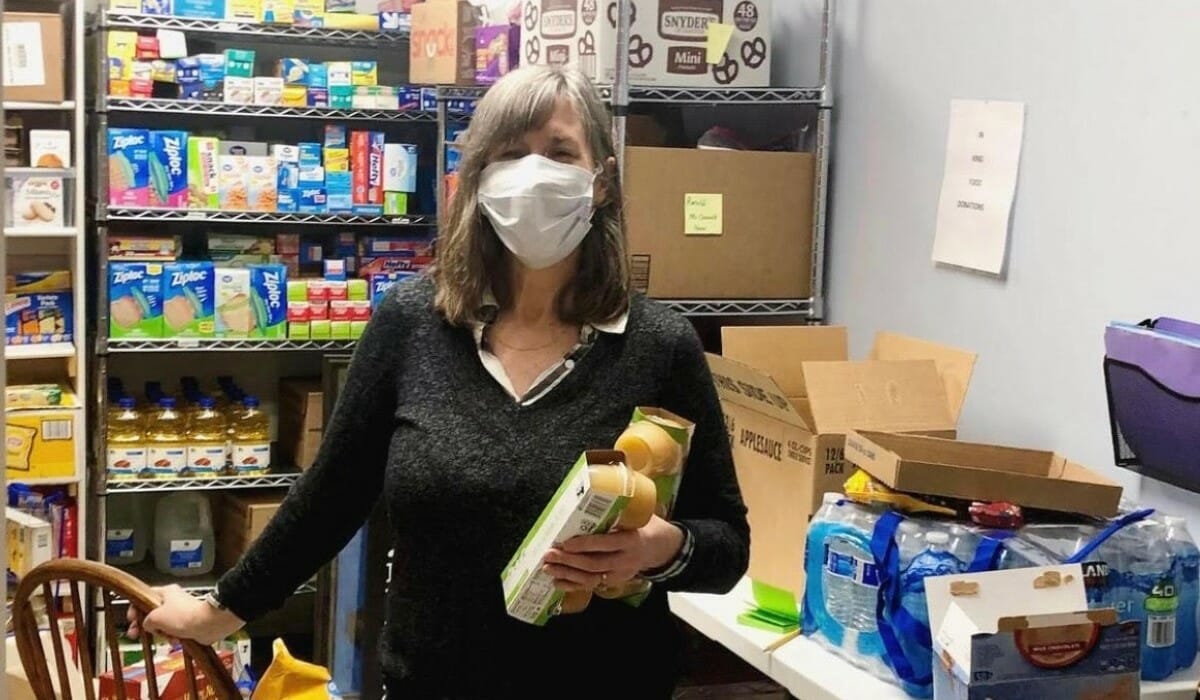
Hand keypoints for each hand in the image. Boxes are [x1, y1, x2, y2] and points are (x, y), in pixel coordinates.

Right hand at [128, 585, 244, 645]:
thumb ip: (146, 620)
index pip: (143, 597)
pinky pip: (173, 633)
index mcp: (165, 592)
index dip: (134, 609)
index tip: (131, 619)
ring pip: (162, 625)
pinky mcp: (187, 624)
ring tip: (164, 636)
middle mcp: (173, 601)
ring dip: (161, 634)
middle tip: (136, 633)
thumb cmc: (185, 616)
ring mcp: (180, 613)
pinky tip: (175, 640)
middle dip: (145, 626)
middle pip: (152, 613)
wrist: (208, 625)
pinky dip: (172, 638)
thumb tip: (146, 625)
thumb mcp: (156, 617)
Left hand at [542, 516, 683, 591]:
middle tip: (549, 554)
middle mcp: (625, 560)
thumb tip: (600, 485)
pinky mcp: (614, 581)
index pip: (606, 544)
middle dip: (569, 561)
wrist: (662, 549)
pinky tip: (557, 582)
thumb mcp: (639, 516)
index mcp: (631, 541)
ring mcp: (620, 574)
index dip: (585, 545)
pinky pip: (592, 585)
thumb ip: (622, 508)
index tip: (566, 542)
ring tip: (548, 568)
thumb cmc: (646, 527)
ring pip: (591, 578)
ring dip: (567, 574)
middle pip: (594, 564)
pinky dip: (573, 585)